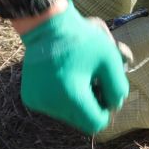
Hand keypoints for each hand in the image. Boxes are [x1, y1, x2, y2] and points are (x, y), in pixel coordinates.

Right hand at [18, 0, 129, 135]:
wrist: (47, 25)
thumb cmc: (82, 40)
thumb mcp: (110, 59)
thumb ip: (118, 87)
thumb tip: (114, 106)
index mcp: (71, 97)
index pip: (96, 123)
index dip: (106, 108)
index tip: (104, 88)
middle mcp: (50, 104)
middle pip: (81, 120)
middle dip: (91, 104)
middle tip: (93, 80)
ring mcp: (38, 102)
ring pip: (67, 114)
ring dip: (77, 101)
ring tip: (77, 76)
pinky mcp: (30, 98)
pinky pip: (53, 106)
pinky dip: (61, 97)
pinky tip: (62, 77)